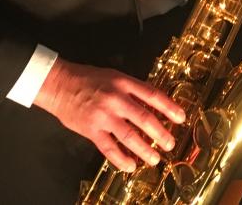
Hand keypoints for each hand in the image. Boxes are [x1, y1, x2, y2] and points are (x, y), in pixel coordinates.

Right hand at [33, 60, 185, 171]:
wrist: (60, 85)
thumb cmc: (88, 79)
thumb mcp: (114, 76)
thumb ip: (132, 89)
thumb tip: (153, 104)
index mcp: (123, 83)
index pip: (152, 95)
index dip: (169, 107)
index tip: (181, 117)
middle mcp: (115, 99)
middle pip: (144, 118)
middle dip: (160, 133)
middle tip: (171, 143)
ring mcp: (103, 116)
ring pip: (129, 136)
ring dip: (145, 149)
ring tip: (155, 158)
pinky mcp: (91, 130)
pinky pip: (109, 148)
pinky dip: (121, 159)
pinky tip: (130, 165)